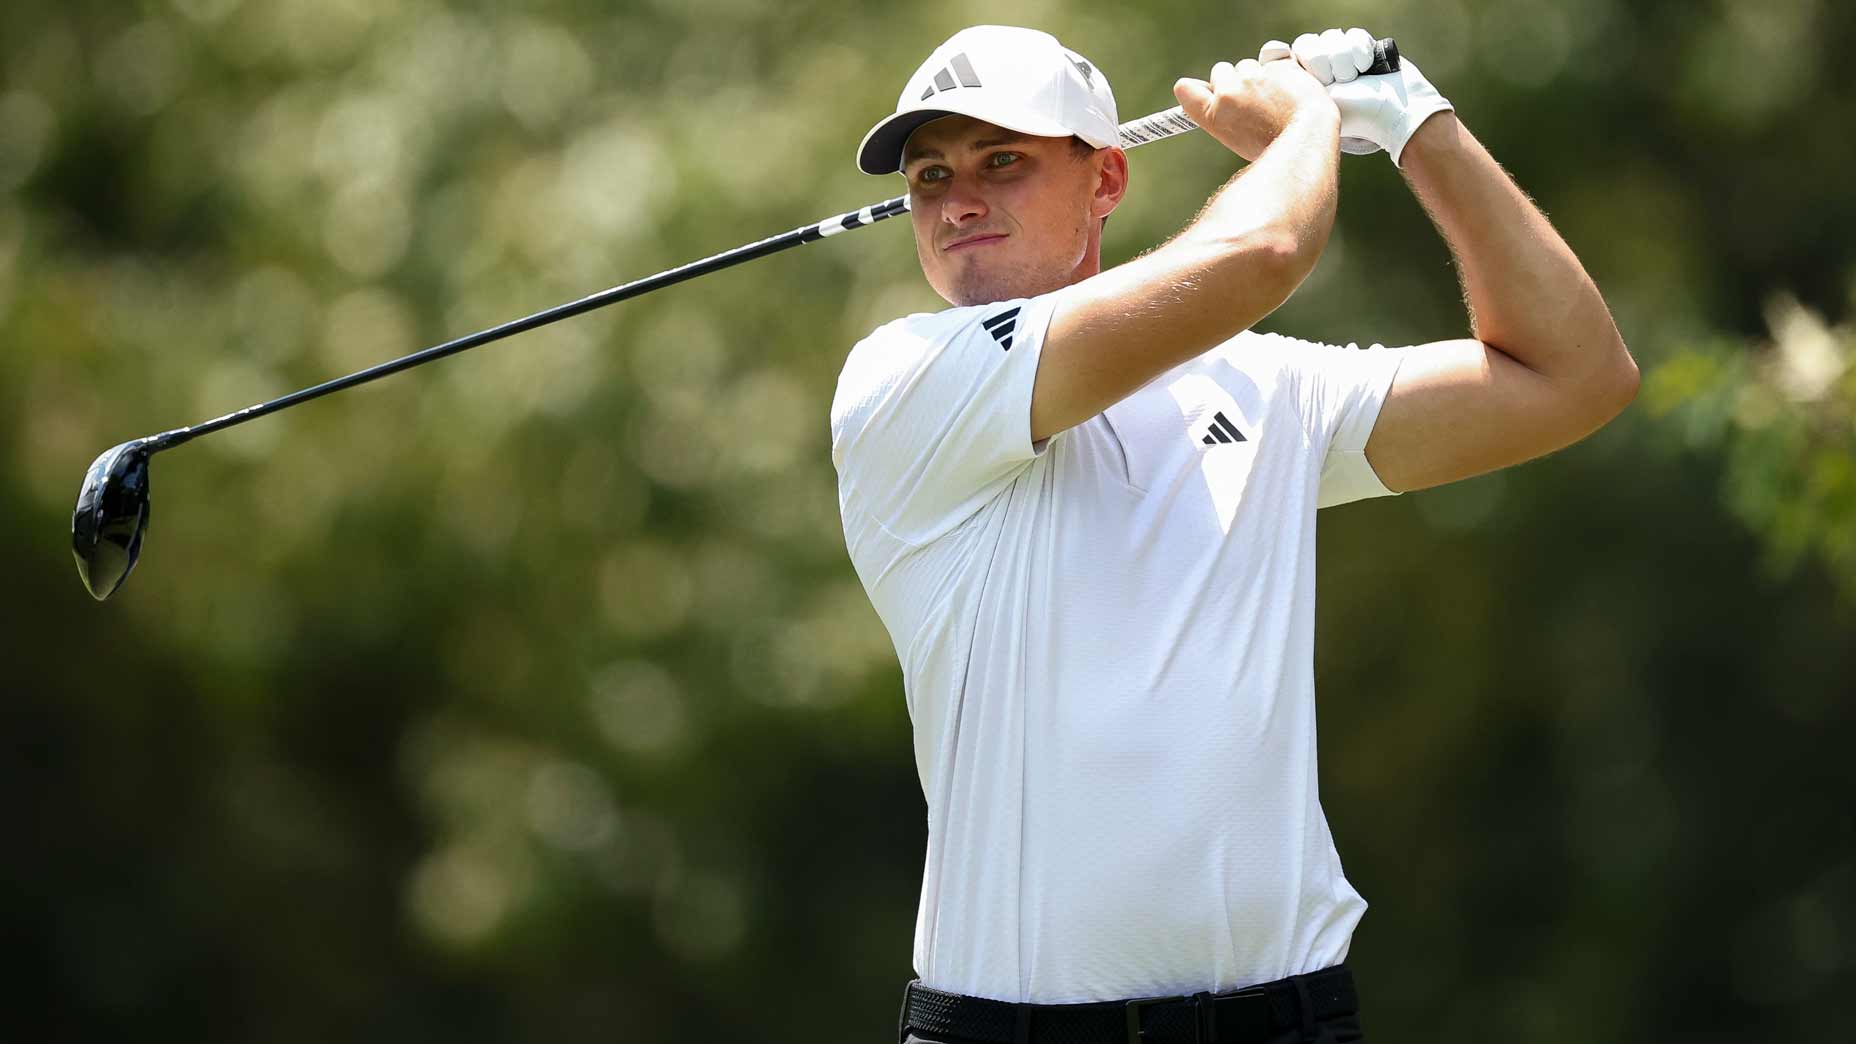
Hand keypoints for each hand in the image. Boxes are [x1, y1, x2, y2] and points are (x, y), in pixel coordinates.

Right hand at [1173, 53, 1337, 162]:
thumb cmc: (1274, 146)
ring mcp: (1254, 77)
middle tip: (1251, 101)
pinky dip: (1282, 74)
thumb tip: (1214, 97)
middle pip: (1220, 71)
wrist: (1308, 137)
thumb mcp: (1239, 139)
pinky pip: (1274, 63)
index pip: (1185, 89)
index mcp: (1214, 115)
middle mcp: (1229, 92)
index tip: (1203, 91)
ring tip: (1275, 100)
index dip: (1194, 89)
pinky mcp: (1277, 65)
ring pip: (1248, 65)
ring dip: (1258, 76)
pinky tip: (1291, 92)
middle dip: (1233, 80)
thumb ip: (1224, 115)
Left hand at [1259, 28, 1452, 165]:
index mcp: (1302, 83)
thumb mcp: (1312, 104)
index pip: (1287, 54)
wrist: (1393, 112)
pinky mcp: (1361, 47)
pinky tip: (1367, 67)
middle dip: (1323, 63)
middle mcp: (1319, 68)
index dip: (1301, 60)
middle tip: (1336, 83)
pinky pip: (1351, 34)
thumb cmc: (1352, 115)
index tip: (1315, 77)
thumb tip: (1268, 53)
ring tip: (1354, 79)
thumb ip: (1288, 83)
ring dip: (1343, 59)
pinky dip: (1360, 50)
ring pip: (1330, 37)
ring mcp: (1340, 57)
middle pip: (1307, 43)